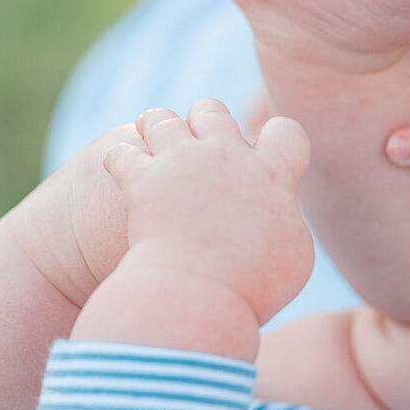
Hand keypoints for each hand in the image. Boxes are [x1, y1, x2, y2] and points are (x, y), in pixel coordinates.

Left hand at [103, 101, 312, 328]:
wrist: (196, 297)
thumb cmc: (249, 288)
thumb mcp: (292, 259)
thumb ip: (288, 224)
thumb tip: (280, 214)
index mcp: (270, 176)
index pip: (287, 134)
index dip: (277, 137)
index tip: (262, 149)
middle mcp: (225, 157)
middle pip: (212, 112)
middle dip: (203, 118)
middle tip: (195, 134)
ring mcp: (180, 163)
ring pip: (162, 119)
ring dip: (155, 124)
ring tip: (147, 129)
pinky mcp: (141, 180)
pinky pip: (122, 153)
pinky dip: (118, 156)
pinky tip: (116, 164)